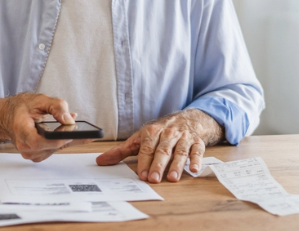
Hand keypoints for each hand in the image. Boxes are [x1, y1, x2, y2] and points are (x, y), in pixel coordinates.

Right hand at [0, 93, 91, 161]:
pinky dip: (63, 141)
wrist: (9, 116)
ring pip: (56, 149)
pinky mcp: (37, 155)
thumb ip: (56, 107)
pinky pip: (55, 150)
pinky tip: (70, 133)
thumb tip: (70, 119)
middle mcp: (25, 146)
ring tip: (80, 129)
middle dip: (69, 137)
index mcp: (21, 131)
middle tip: (87, 130)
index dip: (58, 138)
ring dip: (68, 139)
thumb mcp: (40, 100)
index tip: (73, 130)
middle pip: (52, 146)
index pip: (40, 141)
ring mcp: (31, 153)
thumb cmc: (22, 107)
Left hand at [95, 109, 222, 182]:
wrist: (186, 119)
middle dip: (158, 165)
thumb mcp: (139, 138)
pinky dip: (197, 159)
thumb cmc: (159, 132)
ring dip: (177, 165)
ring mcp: (183, 137)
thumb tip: (100, 161)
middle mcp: (168, 133)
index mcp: (152, 132)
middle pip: (162, 150)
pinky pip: (198, 150)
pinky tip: (195, 169)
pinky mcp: (197, 142)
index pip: (147, 148)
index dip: (144, 162)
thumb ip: (121, 151)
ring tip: (173, 178)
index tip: (142, 175)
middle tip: (154, 179)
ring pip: (180, 151)